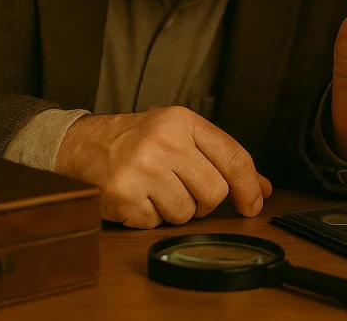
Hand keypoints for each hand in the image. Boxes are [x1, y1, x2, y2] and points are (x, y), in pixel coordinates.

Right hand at [55, 106, 272, 228]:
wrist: (83, 144)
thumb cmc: (139, 140)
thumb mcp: (182, 135)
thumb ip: (222, 159)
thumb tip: (262, 189)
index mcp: (183, 122)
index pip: (233, 157)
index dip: (250, 186)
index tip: (255, 204)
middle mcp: (164, 142)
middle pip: (214, 193)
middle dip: (204, 202)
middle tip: (184, 190)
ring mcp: (142, 169)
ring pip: (186, 213)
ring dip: (175, 210)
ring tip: (156, 190)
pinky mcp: (123, 195)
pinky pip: (156, 223)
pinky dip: (149, 217)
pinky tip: (138, 197)